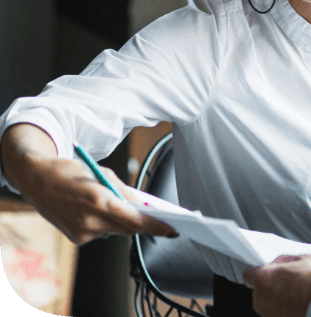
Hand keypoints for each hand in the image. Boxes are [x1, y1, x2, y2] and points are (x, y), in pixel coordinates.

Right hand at [2, 124, 177, 243]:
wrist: (36, 179)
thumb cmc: (72, 172)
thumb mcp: (103, 174)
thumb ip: (125, 192)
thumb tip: (145, 207)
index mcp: (99, 200)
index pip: (135, 220)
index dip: (157, 226)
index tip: (174, 229)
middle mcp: (90, 220)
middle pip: (128, 228)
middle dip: (143, 223)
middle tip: (160, 218)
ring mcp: (81, 232)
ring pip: (115, 231)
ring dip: (123, 221)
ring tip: (119, 206)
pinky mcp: (76, 239)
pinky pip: (102, 233)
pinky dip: (107, 224)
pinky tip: (98, 211)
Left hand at [244, 255, 310, 316]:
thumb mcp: (305, 258)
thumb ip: (286, 260)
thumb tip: (279, 262)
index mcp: (263, 279)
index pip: (249, 274)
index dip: (261, 271)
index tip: (271, 271)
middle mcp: (260, 300)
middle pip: (261, 289)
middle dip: (273, 285)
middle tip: (292, 281)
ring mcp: (269, 315)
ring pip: (270, 303)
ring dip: (281, 298)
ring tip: (301, 294)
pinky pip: (279, 312)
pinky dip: (287, 309)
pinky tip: (302, 304)